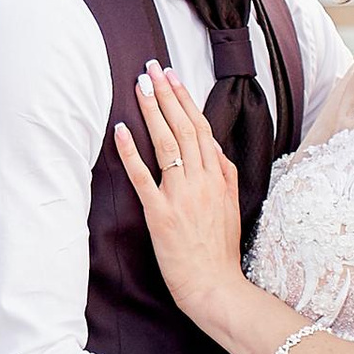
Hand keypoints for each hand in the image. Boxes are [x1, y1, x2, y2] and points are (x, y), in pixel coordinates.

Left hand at [114, 65, 245, 334]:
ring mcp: (181, 196)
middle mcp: (202, 181)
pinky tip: (121, 129)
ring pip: (166, 144)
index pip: (201, 129)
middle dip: (167, 94)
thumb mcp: (232, 206)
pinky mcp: (160, 214)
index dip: (186, 100)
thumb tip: (213, 148)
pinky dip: (132, 152)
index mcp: (219, 177)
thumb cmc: (220, 250)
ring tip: (140, 85)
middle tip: (153, 67)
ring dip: (152, 110)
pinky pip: (143, 177)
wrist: (214, 285)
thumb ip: (223, 175)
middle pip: (183, 128)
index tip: (173, 77)